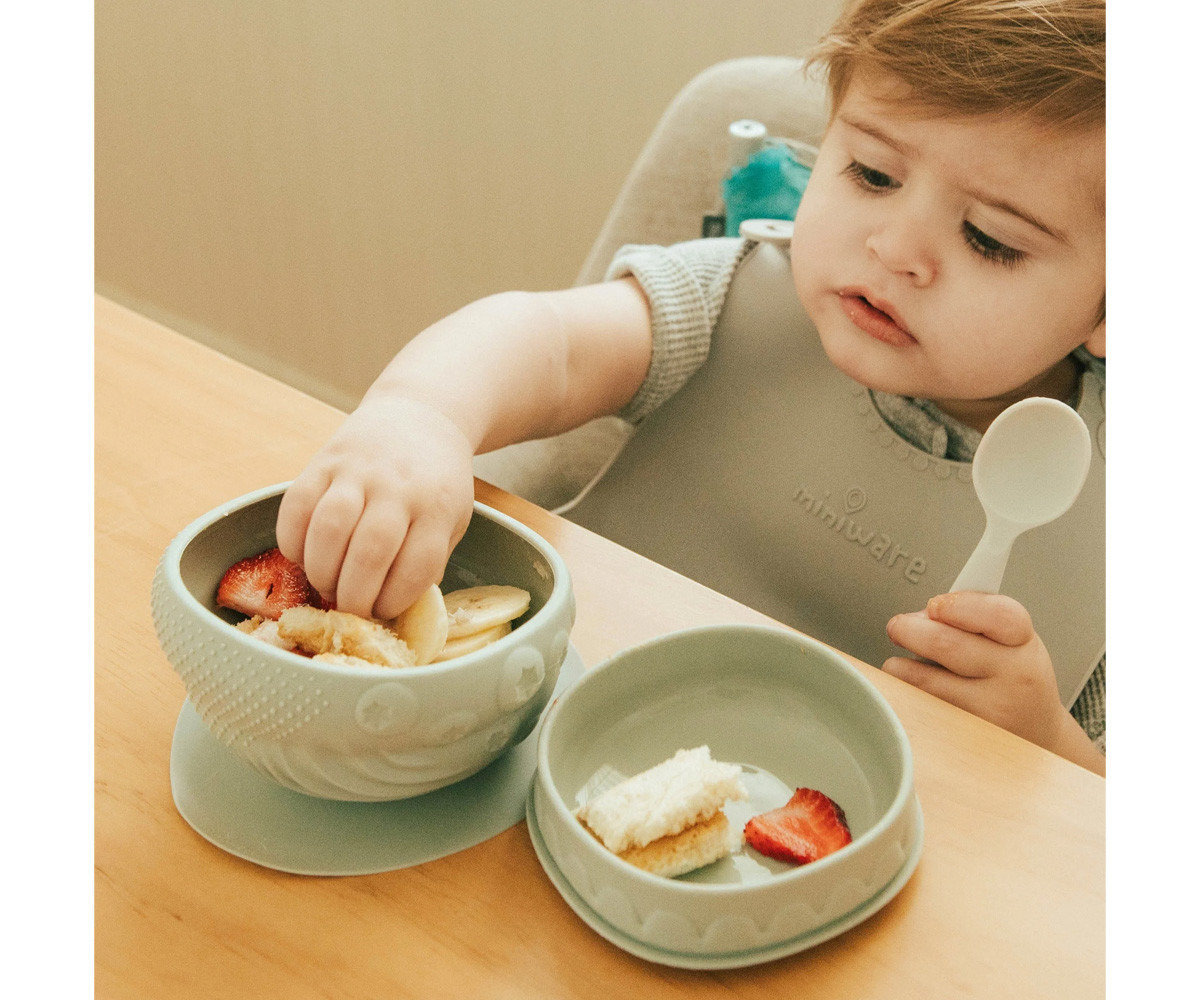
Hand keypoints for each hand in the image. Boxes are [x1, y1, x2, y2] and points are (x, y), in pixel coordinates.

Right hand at [276, 395, 475, 620]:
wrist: (420, 416)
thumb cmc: (436, 482)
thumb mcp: (452, 518)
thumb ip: (427, 559)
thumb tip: (389, 609)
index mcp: (438, 507)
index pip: (417, 566)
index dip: (394, 600)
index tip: (382, 612)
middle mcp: (398, 487)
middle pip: (369, 552)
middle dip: (353, 596)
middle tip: (348, 610)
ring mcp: (358, 471)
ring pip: (328, 528)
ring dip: (320, 571)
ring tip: (326, 584)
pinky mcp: (323, 460)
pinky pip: (296, 507)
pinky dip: (293, 542)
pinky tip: (304, 556)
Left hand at [882, 592, 1072, 753]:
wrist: (1036, 732)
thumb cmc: (1013, 676)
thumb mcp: (1009, 637)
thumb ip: (970, 616)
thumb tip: (920, 616)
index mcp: (1023, 641)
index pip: (997, 615)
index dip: (957, 605)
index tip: (933, 606)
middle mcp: (1012, 677)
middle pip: (945, 644)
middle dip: (908, 629)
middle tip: (898, 627)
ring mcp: (990, 711)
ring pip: (922, 679)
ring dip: (900, 665)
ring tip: (905, 663)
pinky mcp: (965, 735)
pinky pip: (916, 707)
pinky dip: (903, 692)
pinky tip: (914, 689)